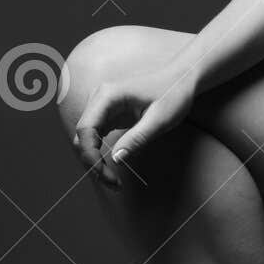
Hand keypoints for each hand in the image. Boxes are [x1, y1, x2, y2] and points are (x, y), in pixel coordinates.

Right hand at [72, 59, 198, 188]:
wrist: (181, 79)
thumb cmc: (173, 94)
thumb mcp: (160, 119)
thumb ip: (137, 138)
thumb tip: (116, 159)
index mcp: (107, 96)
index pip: (85, 129)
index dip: (90, 155)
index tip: (105, 175)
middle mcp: (99, 99)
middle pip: (82, 136)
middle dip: (92, 163)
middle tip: (113, 184)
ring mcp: (102, 107)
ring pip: (86, 140)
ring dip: (95, 162)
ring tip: (113, 181)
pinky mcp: (108, 115)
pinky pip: (96, 139)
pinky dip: (100, 156)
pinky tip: (112, 170)